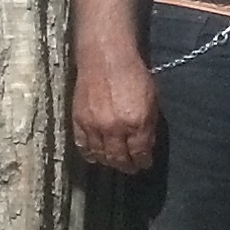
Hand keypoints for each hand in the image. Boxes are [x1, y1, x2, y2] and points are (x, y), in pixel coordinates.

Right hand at [73, 55, 160, 173]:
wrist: (106, 60)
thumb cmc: (135, 76)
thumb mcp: (152, 100)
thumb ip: (149, 125)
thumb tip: (146, 145)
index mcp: (137, 123)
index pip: (139, 152)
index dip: (142, 161)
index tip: (144, 165)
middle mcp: (114, 129)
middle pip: (119, 157)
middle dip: (126, 165)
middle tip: (130, 169)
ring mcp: (94, 126)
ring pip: (100, 154)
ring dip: (108, 162)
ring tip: (115, 164)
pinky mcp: (78, 121)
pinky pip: (82, 145)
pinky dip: (89, 153)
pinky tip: (95, 157)